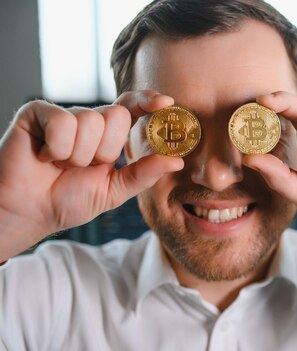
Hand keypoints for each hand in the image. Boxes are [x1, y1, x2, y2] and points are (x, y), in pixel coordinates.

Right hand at [0, 90, 183, 260]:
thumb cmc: (68, 200)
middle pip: (118, 115)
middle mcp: (89, 120)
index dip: (148, 101)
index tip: (166, 103)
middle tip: (86, 166)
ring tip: (62, 164)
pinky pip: (63, 122)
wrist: (30, 212)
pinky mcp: (38, 113)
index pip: (133, 108)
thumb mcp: (114, 190)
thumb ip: (144, 174)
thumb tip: (176, 161)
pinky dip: (57, 148)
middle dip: (106, 149)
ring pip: (91, 120)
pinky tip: (45, 156)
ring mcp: (64, 115)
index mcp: (109, 135)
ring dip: (79, 154)